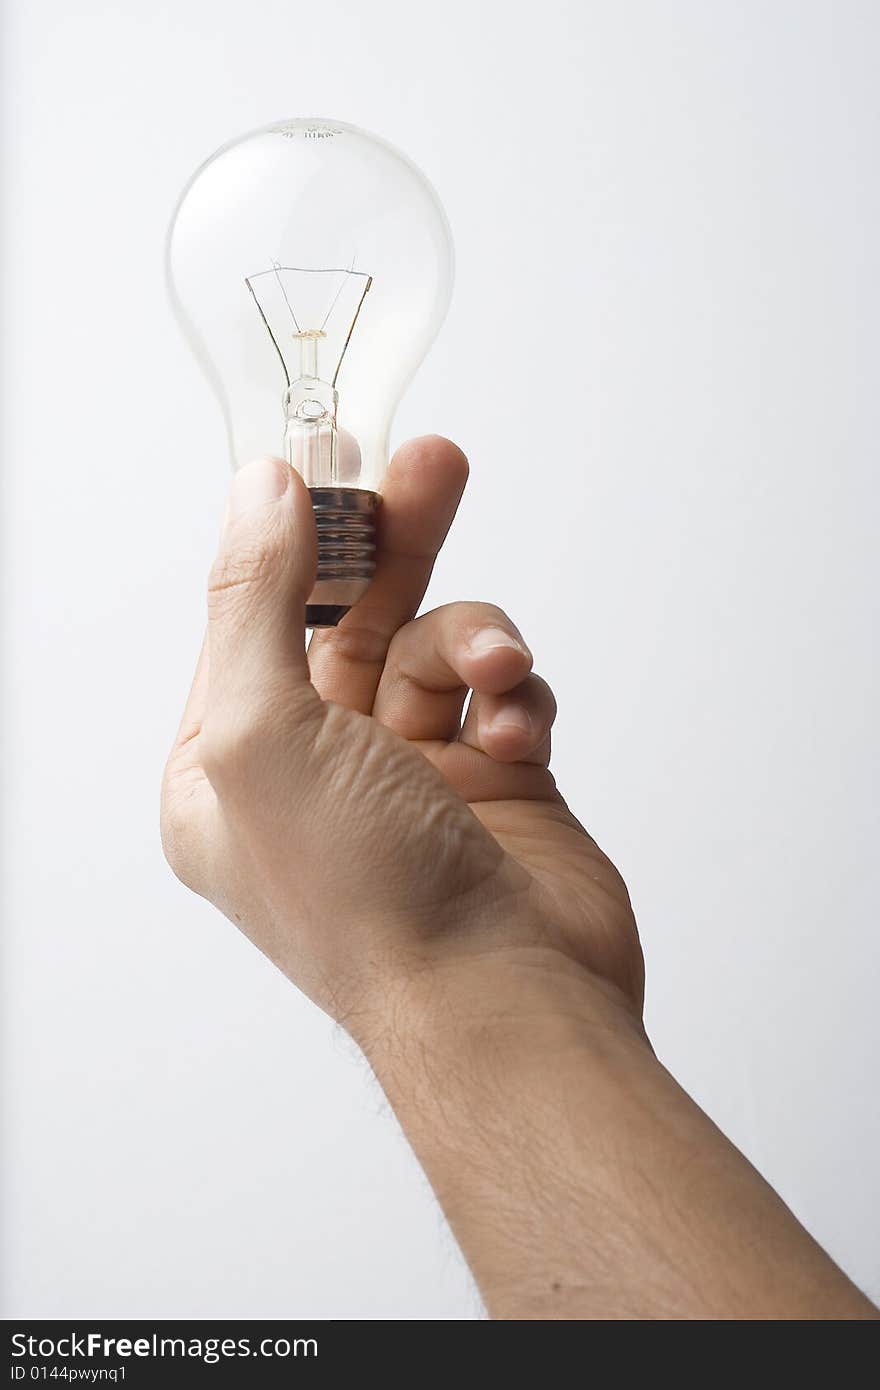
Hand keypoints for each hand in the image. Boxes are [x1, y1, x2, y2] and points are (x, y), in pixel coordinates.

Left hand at [161, 437, 642, 1044]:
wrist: (501, 1002)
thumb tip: (257, 493)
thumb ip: (255, 602)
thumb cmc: (366, 900)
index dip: (296, 541)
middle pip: (352, 617)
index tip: (334, 467)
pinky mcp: (496, 785)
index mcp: (230, 769)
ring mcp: (410, 778)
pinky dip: (518, 698)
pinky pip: (506, 696)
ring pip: (440, 650)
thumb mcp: (264, 732)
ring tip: (502, 670)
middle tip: (435, 467)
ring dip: (475, 643)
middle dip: (396, 544)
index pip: (255, 622)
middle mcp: (316, 770)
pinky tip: (519, 730)